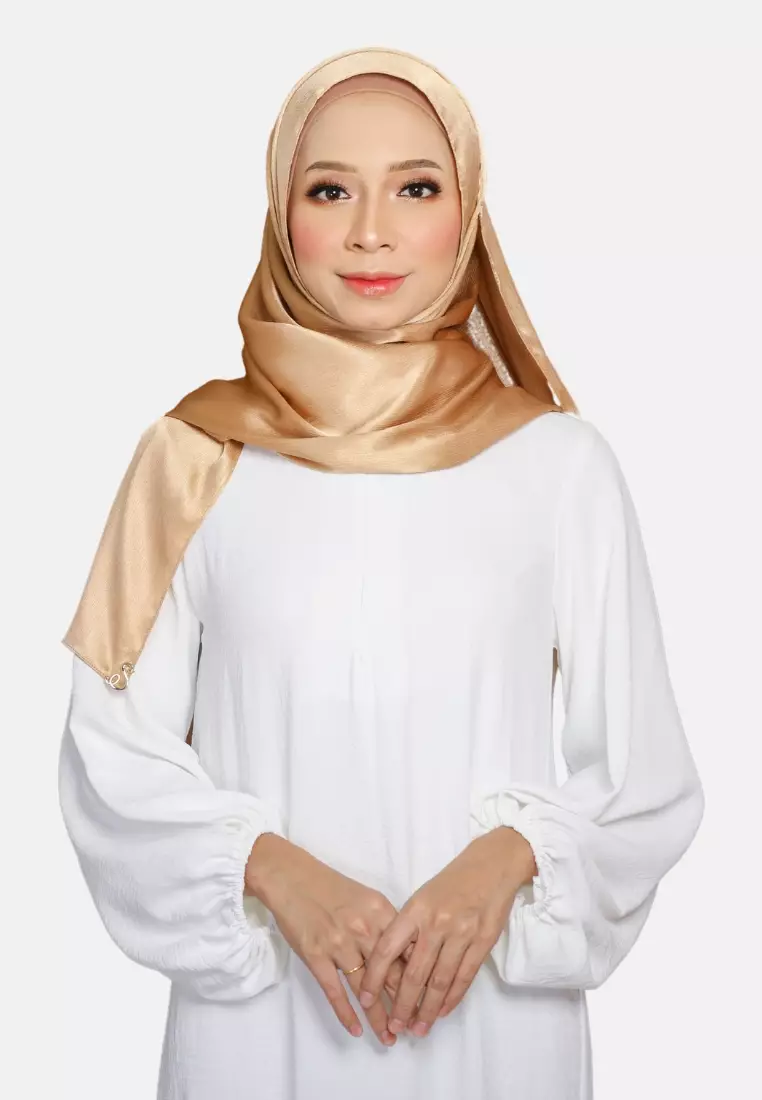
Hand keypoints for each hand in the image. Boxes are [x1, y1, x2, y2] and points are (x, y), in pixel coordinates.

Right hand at [244, 832, 406, 1046]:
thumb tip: (410, 954)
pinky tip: (356, 1030)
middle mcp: (364, 929)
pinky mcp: (316, 955)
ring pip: (365, 989)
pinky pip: (334, 991)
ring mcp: (339, 944)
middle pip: (391, 974)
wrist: (292, 878)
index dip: (421, 979)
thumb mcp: (368, 898)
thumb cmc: (331, 888)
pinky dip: (346, 1013)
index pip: (409, 951)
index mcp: (381, 912)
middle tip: (415, 1027)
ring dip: (379, 1017)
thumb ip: (387, 924)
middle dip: (405, 1005)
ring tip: (390, 1037)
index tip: (429, 1000)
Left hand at [358, 827, 536, 1036]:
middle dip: (401, 1006)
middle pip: (414, 974)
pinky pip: (464, 978)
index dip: (374, 978)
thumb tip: (392, 966)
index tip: (365, 1000)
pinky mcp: (483, 942)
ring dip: (427, 1010)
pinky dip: (452, 999)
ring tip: (417, 1029)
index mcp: (415, 909)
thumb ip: (409, 928)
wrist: (492, 865)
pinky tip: (442, 1012)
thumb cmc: (452, 882)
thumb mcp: (422, 897)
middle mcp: (436, 923)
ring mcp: (461, 933)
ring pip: (439, 982)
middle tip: (393, 1028)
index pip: (387, 949)